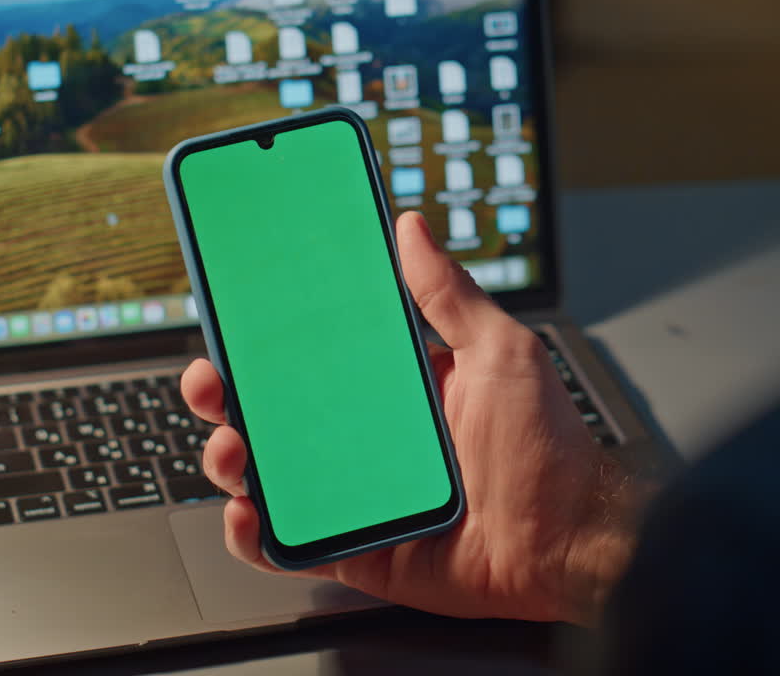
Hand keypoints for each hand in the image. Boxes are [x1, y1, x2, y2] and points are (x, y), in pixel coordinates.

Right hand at [181, 211, 641, 623]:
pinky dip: (254, 533)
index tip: (236, 314)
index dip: (270, 337)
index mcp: (398, 387)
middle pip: (278, 412)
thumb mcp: (501, 351)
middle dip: (230, 394)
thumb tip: (412, 229)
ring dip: (232, 456)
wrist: (568, 545)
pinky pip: (290, 545)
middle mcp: (370, 439)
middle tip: (212, 379)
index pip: (318, 354)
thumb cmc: (548, 449)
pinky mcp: (356, 550)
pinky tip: (248, 511)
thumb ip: (449, 294)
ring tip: (231, 445)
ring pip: (271, 474)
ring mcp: (358, 495)